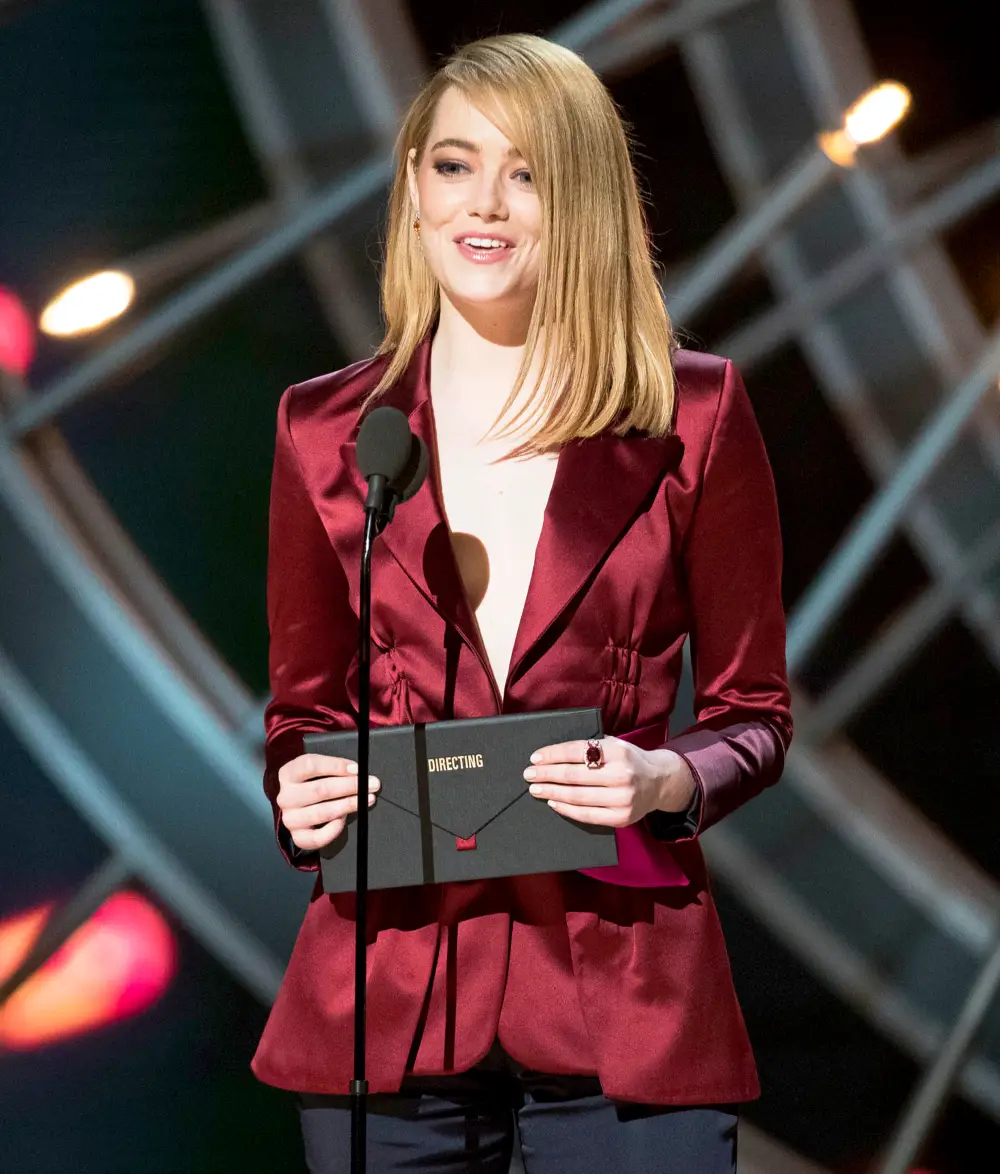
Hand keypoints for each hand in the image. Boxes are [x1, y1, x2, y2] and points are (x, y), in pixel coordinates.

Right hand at [276, 753, 379, 850]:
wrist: (298, 806)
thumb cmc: (312, 784)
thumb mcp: (317, 770)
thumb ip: (334, 768)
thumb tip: (358, 771)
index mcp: (288, 774)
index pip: (310, 765)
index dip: (336, 766)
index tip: (357, 769)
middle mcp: (286, 797)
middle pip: (320, 789)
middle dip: (350, 786)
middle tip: (372, 784)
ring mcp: (290, 818)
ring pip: (322, 812)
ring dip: (348, 805)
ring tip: (366, 800)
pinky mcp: (298, 836)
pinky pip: (318, 837)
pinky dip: (334, 829)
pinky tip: (344, 819)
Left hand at [523, 738, 695, 827]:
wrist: (659, 782)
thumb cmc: (629, 760)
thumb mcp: (615, 744)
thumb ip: (591, 746)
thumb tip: (552, 754)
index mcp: (618, 751)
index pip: (577, 751)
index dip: (553, 754)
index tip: (535, 758)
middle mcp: (622, 775)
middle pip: (574, 775)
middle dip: (547, 774)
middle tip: (528, 774)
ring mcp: (623, 799)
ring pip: (577, 796)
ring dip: (551, 792)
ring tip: (535, 789)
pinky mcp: (622, 818)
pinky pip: (587, 815)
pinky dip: (566, 809)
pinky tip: (553, 802)